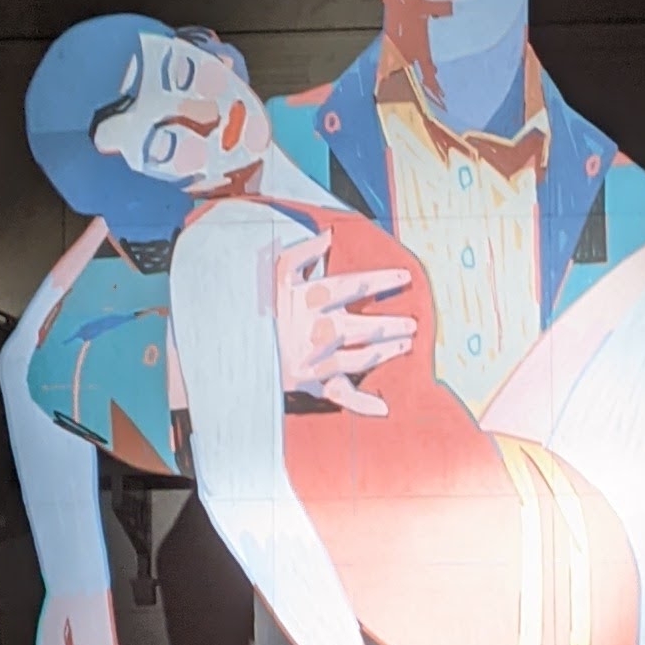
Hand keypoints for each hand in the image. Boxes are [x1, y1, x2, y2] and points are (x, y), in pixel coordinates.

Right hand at [270, 232, 416, 415]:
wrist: (232, 345)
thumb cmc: (260, 306)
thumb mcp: (276, 275)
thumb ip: (302, 253)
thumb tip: (328, 236)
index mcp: (307, 301)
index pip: (352, 286)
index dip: (382, 281)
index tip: (405, 278)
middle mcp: (313, 331)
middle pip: (361, 327)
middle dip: (390, 325)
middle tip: (412, 323)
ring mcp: (313, 359)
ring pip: (358, 359)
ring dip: (385, 352)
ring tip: (404, 344)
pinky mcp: (309, 381)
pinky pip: (337, 394)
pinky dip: (361, 404)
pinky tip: (383, 408)